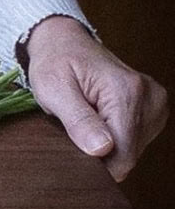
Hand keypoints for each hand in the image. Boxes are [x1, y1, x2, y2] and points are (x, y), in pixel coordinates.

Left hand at [25, 16, 168, 180]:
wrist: (64, 43)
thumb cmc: (55, 62)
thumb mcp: (53, 89)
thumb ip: (77, 120)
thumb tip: (102, 149)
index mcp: (127, 92)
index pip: (123, 154)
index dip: (97, 165)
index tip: (72, 154)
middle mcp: (150, 97)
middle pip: (128, 154)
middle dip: (99, 152)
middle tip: (74, 129)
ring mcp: (155, 103)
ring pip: (131, 150)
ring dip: (106, 144)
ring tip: (85, 120)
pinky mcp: (153, 108)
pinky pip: (133, 140)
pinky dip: (113, 136)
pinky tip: (98, 120)